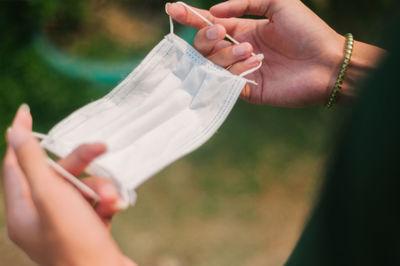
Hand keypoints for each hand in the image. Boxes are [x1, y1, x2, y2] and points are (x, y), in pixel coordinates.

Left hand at [2, 104, 135, 265]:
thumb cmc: (76, 242)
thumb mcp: (51, 197)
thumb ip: (32, 162)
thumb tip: (14, 132)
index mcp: (23, 212)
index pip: (14, 165)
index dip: (20, 138)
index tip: (26, 112)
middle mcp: (41, 218)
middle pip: (57, 174)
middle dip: (82, 163)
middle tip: (102, 148)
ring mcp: (66, 224)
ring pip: (82, 188)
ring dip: (101, 187)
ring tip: (113, 199)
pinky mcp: (88, 227)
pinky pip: (96, 202)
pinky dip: (107, 201)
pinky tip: (117, 207)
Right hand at [167, 0, 364, 106]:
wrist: (328, 64)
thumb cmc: (308, 31)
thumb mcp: (279, 3)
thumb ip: (246, 2)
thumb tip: (216, 11)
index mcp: (244, 30)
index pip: (210, 24)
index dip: (191, 16)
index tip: (172, 8)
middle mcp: (238, 51)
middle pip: (204, 45)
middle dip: (205, 37)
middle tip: (220, 32)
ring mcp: (241, 71)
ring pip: (212, 63)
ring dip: (227, 53)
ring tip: (252, 50)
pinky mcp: (246, 90)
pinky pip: (225, 81)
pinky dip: (234, 70)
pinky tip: (254, 64)